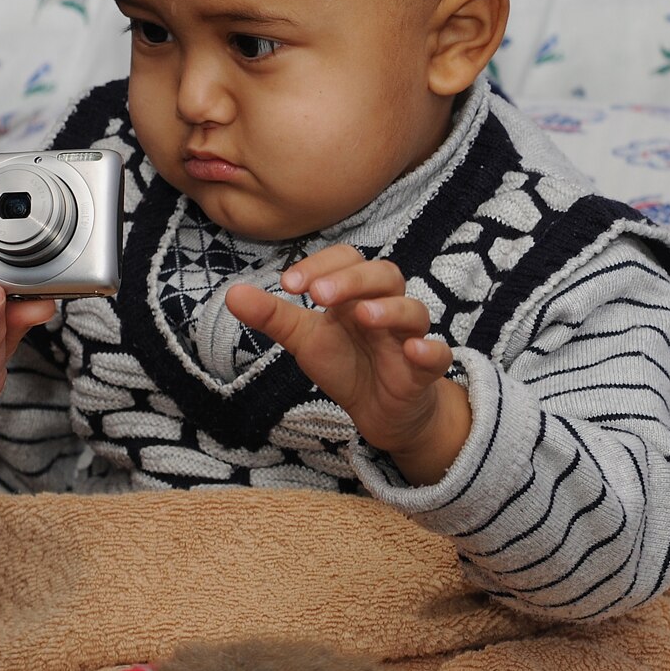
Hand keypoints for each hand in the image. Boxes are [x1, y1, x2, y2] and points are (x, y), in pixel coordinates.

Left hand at [224, 246, 472, 483]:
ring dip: (390, 309)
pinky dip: (430, 350)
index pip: (348, 259)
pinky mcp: (425, 370)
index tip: (289, 284)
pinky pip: (439, 355)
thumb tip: (231, 293)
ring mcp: (408, 337)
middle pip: (384, 274)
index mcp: (355, 293)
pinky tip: (414, 350)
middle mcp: (386, 307)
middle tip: (318, 295)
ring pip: (413, 310)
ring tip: (362, 315)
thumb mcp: (304, 339)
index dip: (321, 264)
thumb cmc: (346, 363)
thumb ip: (273, 316)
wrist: (378, 411)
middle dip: (352, 280)